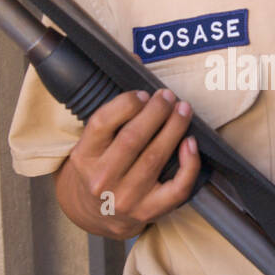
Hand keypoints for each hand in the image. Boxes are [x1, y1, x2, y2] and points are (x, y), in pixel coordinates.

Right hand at [53, 88, 202, 238]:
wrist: (93, 214)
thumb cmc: (96, 169)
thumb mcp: (91, 142)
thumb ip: (112, 109)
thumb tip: (135, 60)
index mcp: (83, 158)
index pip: (102, 123)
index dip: (126, 103)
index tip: (143, 93)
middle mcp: (102, 180)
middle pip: (133, 138)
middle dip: (156, 112)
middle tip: (168, 97)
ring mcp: (126, 198)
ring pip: (156, 158)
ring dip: (174, 128)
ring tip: (183, 110)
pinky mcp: (148, 211)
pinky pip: (176, 188)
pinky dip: (189, 164)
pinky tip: (191, 143)